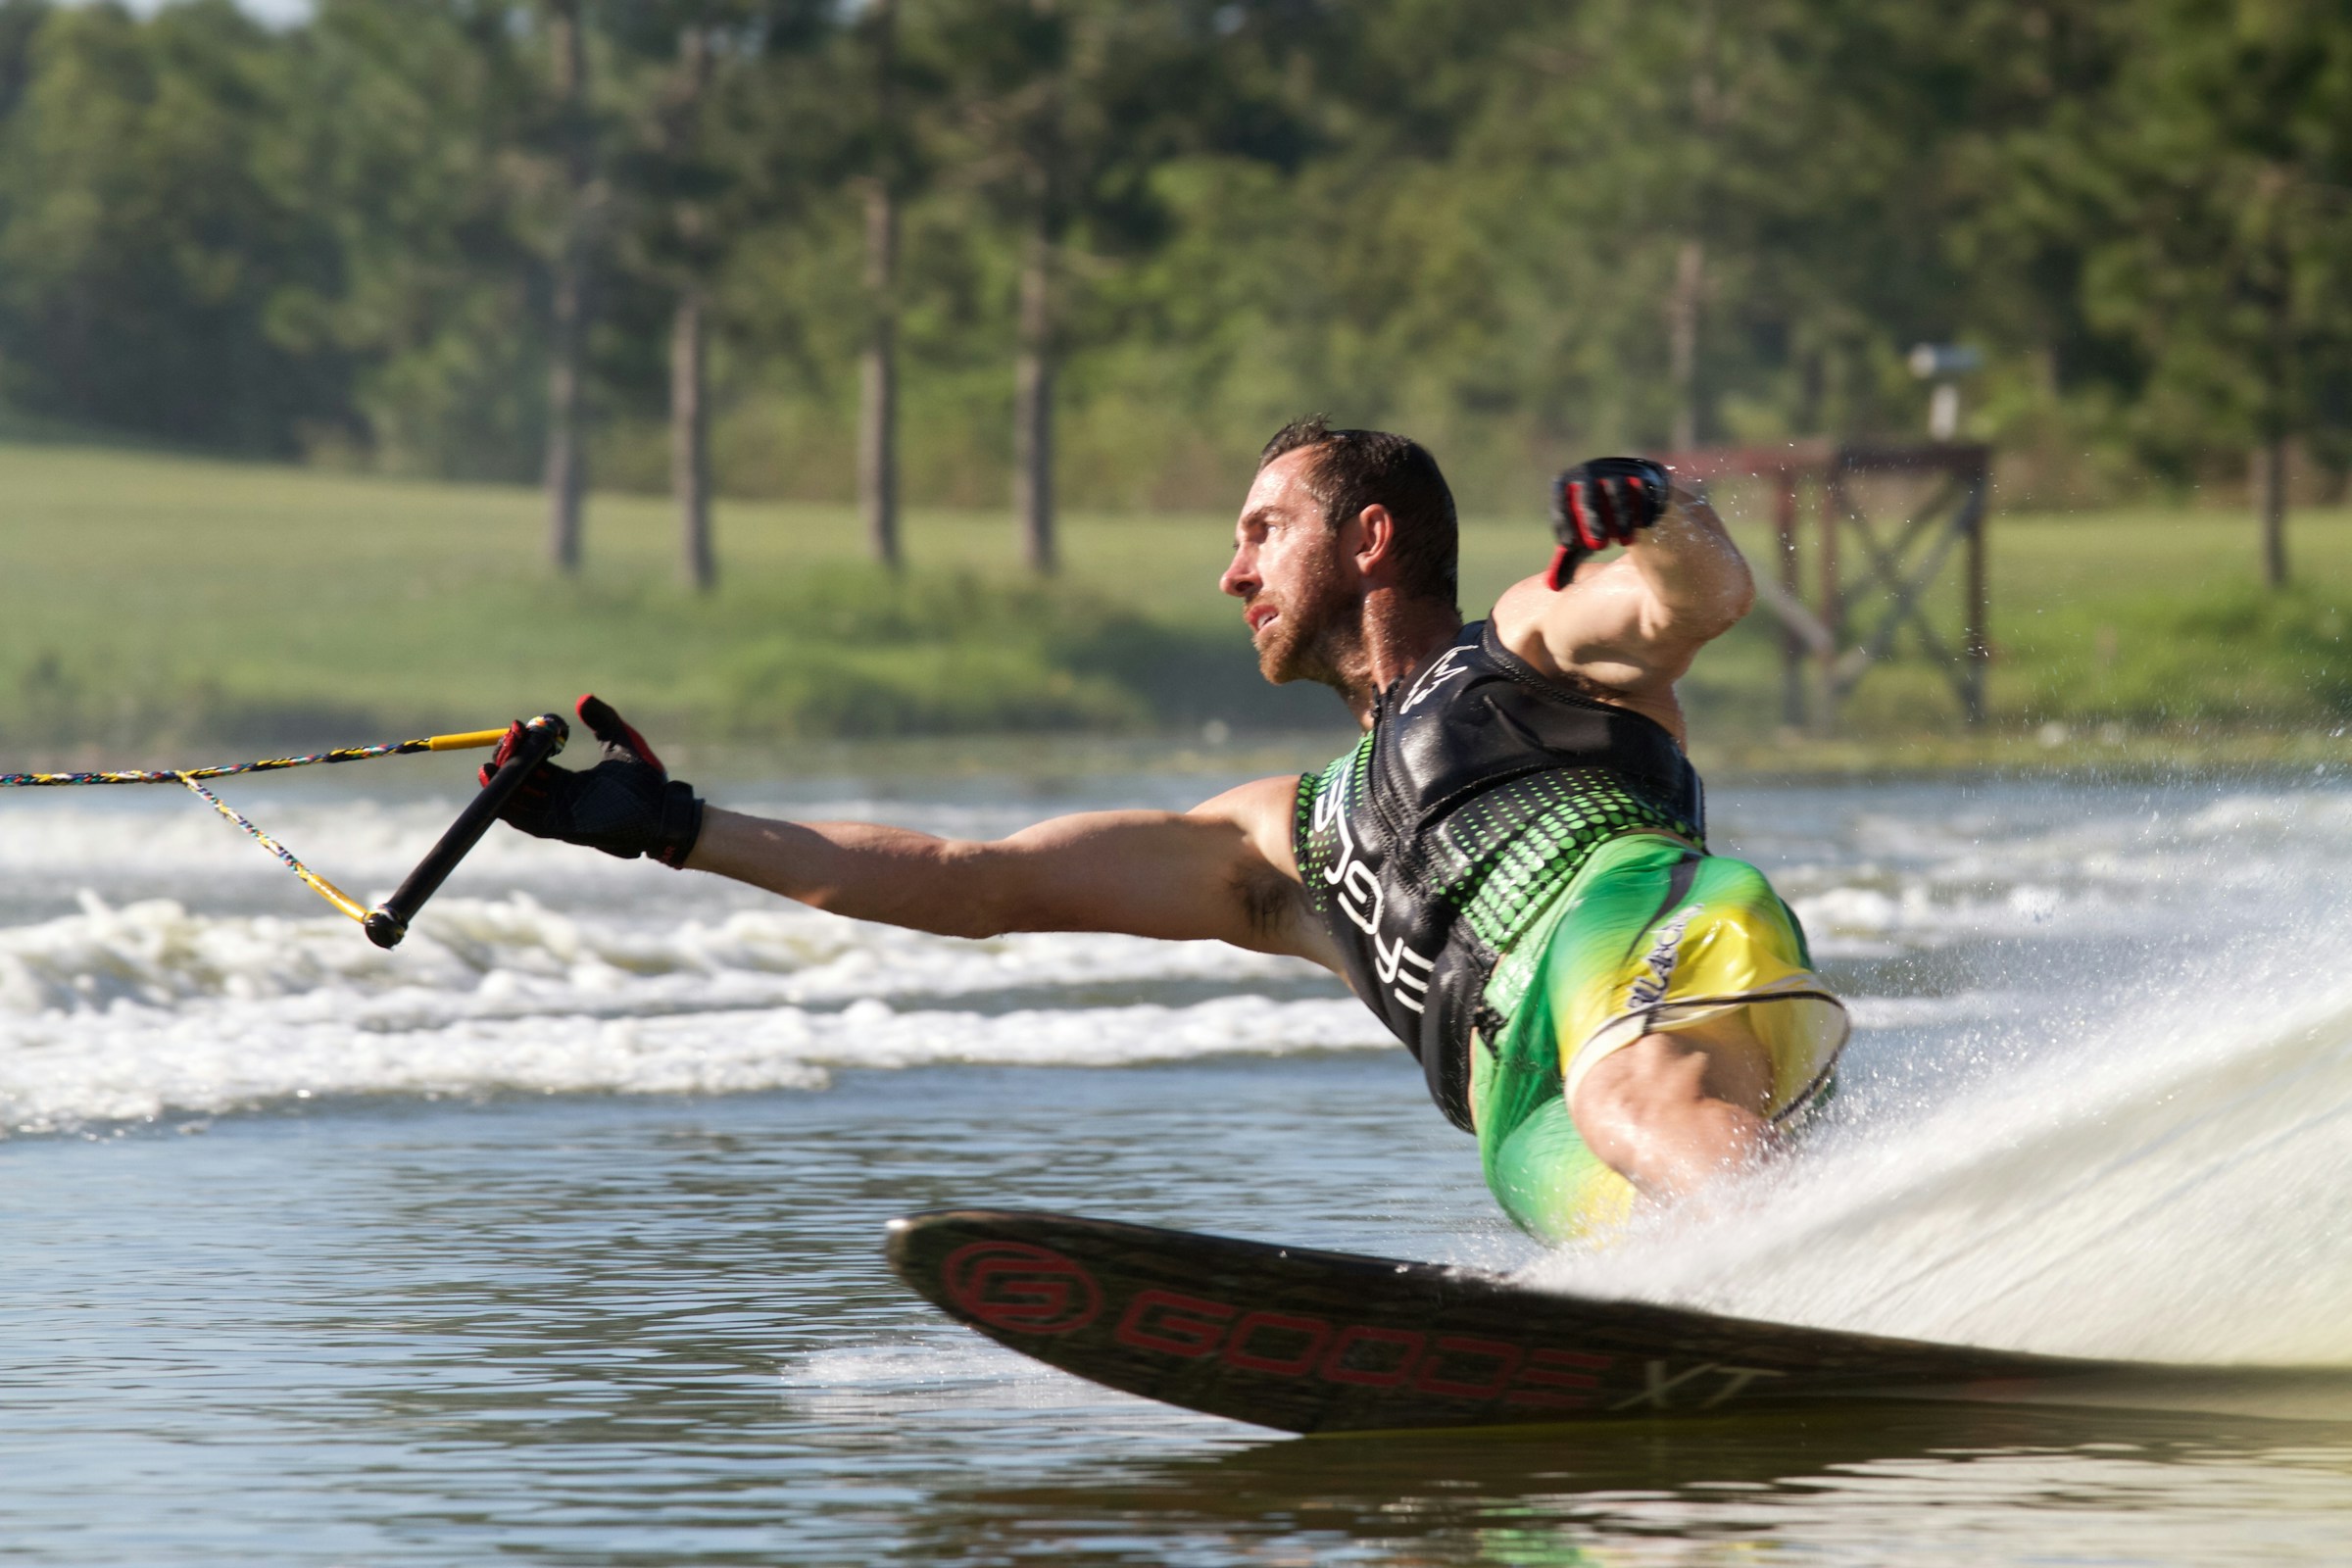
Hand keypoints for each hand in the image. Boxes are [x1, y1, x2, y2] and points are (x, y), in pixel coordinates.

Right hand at [483, 695, 703, 866]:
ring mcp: (560, 815)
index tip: (519, 727)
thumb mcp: (621, 742)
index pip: (535, 765)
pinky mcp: (563, 827)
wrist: (664, 809)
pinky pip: (528, 820)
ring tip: (487, 767)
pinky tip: (499, 789)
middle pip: (521, 782)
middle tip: (503, 744)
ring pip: (519, 801)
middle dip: (507, 763)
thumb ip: (603, 720)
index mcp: (571, 782)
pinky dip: (510, 807)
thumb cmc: (647, 782)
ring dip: (501, 786)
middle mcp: (561, 799)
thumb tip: (583, 699)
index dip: (523, 748)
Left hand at [1547, 457, 1671, 588]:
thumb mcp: (1582, 542)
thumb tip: (1551, 587)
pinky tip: (1643, 527)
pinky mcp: (1647, 476)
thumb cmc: (1600, 523)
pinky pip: (1644, 489)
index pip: (1561, 496)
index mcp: (1570, 481)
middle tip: (1597, 546)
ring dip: (1620, 517)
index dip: (1562, 518)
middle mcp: (1594, 470)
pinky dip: (1643, 509)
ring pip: (1619, 490)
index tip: (1568, 544)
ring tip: (1623, 543)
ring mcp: (1620, 470)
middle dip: (1592, 518)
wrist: (1633, 503)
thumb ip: (1566, 562)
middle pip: (1589, 491)